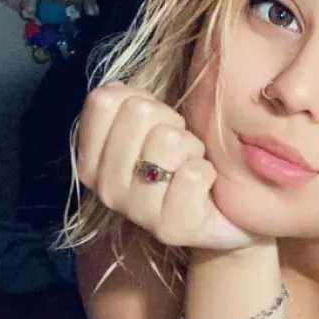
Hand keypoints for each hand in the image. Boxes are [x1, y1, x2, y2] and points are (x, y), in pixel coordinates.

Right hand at [76, 81, 253, 251]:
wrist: (227, 216)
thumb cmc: (185, 161)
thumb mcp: (154, 127)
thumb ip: (129, 104)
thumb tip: (115, 88)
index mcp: (91, 161)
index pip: (103, 101)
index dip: (141, 98)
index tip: (156, 122)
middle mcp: (106, 188)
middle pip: (139, 112)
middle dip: (172, 121)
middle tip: (181, 148)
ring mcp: (137, 212)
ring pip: (167, 140)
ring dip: (192, 147)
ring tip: (192, 165)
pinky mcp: (172, 229)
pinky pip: (192, 174)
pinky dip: (207, 172)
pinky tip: (205, 187)